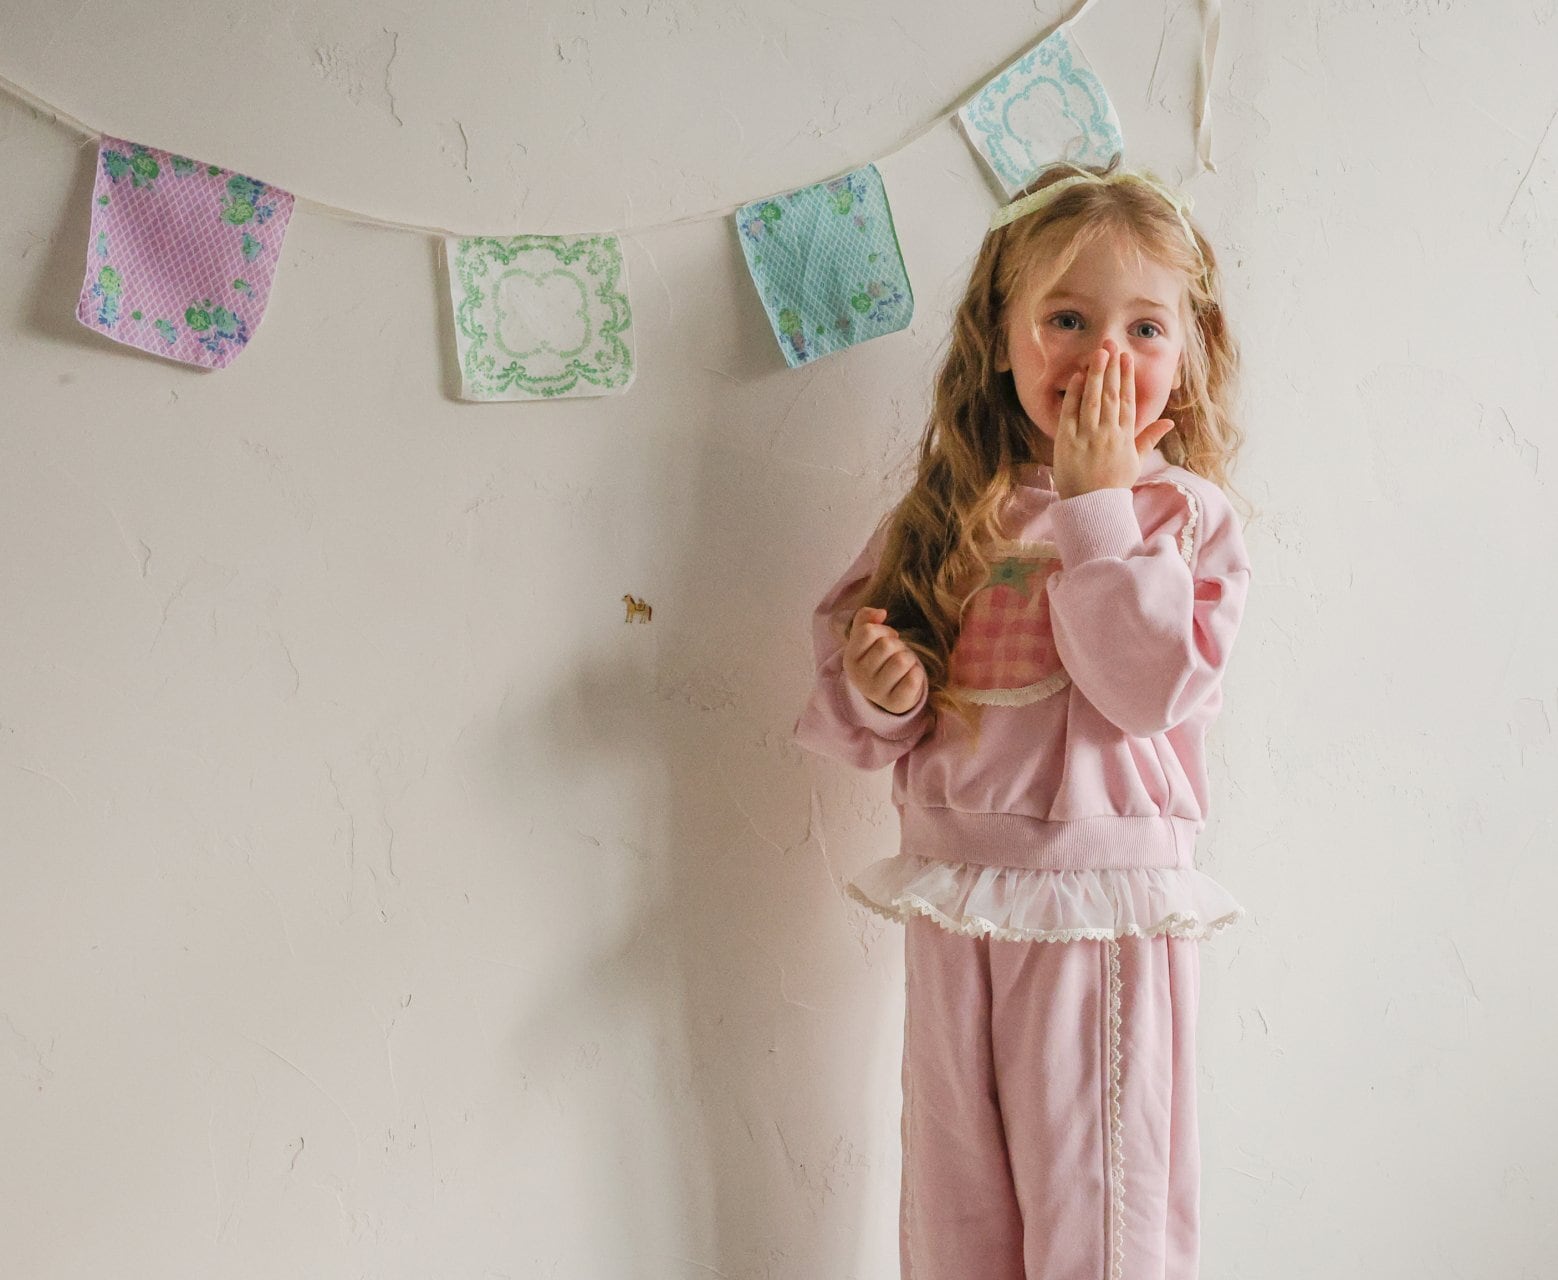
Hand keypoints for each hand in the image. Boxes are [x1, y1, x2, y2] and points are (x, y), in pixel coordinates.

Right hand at [843, 606, 926, 713]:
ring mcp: (877, 692)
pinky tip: (909, 678)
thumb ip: (866, 618)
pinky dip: (917, 673)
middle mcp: (860, 678)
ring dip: (909, 658)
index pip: (868, 631)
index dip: (883, 630)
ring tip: (903, 666)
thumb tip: (881, 613)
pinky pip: (914, 679)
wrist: (886, 693)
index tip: (886, 638)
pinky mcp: (896, 703)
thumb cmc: (877, 659)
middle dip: (898, 645)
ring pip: (902, 660)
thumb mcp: (864, 638)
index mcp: (850, 659)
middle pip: (887, 645)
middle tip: (895, 655)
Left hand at [1054, 340, 1175, 498]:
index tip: (1126, 359)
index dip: (1127, 378)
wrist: (1091, 506)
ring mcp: (1088, 437)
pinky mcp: (1068, 442)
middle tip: (1111, 344)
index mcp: (1125, 437)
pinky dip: (1075, 395)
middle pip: (1112, 395)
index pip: (1127, 401)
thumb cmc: (1113, 484)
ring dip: (1096, 374)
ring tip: (1097, 353)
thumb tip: (1170, 422)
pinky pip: (1071, 413)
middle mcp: (1108, 434)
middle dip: (1111, 368)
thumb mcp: (1136, 462)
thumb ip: (1150, 438)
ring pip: (1093, 400)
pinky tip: (1078, 377)